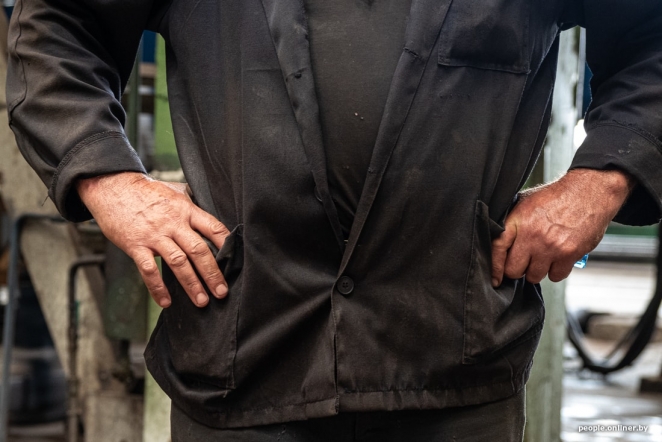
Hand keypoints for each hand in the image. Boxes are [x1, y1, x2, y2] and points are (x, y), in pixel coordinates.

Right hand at [77, 172, 229, 307]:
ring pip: (178, 263)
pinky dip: (158, 288)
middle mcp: (173, 223)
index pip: (213, 228)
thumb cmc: (147, 191)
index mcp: (186, 210)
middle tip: (222, 292)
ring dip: (191, 284)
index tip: (235, 262)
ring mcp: (154, 235)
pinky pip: (149, 270)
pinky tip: (166, 302)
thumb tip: (212, 210)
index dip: (226, 246)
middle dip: (212, 274)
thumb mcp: (175, 191)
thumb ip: (193, 203)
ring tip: (202, 301)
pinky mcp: (136, 245)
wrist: (113, 186)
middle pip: (198, 250)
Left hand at [491, 169, 633, 285]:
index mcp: (517, 221)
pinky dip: (556, 271)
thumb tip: (498, 239)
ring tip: (543, 257)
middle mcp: (531, 236)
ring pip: (534, 276)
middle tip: (525, 262)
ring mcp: (550, 247)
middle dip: (518, 269)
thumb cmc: (557, 196)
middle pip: (514, 269)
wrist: (588, 192)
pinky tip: (557, 259)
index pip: (497, 249)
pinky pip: (555, 276)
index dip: (494, 267)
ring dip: (537, 270)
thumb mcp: (526, 201)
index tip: (495, 279)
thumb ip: (512, 222)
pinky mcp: (568, 254)